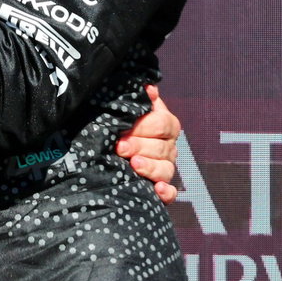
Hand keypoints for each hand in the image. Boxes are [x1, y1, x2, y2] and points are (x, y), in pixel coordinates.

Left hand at [115, 84, 180, 202]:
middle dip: (140, 147)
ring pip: (166, 169)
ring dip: (151, 168)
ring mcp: (166, 166)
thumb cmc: (120, 123)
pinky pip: (171, 193)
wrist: (110, 144)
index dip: (144, 127)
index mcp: (164, 124)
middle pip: (162, 147)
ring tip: (134, 165)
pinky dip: (166, 192)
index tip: (122, 132)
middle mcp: (168, 145)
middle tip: (120, 147)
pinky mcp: (161, 187)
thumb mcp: (127, 108)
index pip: (163, 124)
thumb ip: (137, 99)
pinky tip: (157, 190)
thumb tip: (148, 88)